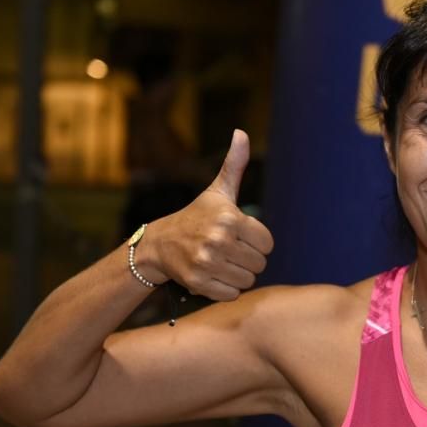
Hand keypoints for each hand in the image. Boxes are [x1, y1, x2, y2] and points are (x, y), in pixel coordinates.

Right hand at [141, 129, 274, 300]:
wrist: (159, 245)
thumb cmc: (196, 217)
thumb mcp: (217, 192)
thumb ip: (234, 165)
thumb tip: (242, 133)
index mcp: (230, 218)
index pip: (267, 244)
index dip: (256, 242)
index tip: (239, 236)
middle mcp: (219, 240)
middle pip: (259, 264)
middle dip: (247, 259)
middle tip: (228, 250)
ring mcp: (207, 263)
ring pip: (247, 280)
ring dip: (237, 274)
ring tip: (220, 262)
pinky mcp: (199, 283)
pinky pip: (232, 294)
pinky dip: (225, 288)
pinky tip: (212, 275)